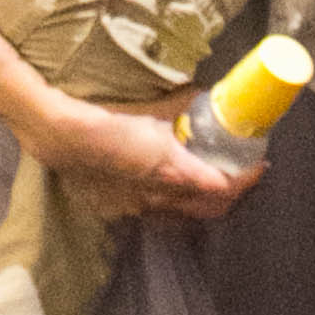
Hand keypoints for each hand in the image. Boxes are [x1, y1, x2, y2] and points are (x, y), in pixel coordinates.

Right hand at [22, 88, 263, 222]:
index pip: (220, 187)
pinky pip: (158, 215)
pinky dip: (176, 205)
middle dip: (233, 195)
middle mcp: (156, 198)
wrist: (56, 133)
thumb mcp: (150, 106)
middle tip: (245, 174)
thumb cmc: (104, 115)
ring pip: (184, 216)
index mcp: (169, 172)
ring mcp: (137, 208)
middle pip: (208, 210)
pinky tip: (175, 189)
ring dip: (205, 203)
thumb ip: (181, 104)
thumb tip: (207, 97)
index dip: (244, 180)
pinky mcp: (119, 208)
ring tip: (216, 181)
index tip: (258, 166)